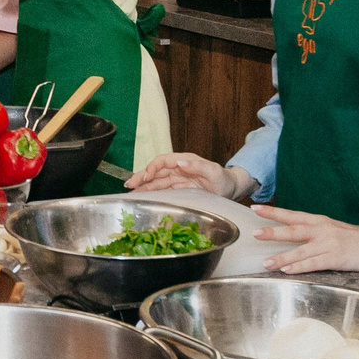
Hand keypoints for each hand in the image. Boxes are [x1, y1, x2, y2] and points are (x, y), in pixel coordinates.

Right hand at [126, 153, 251, 198]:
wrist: (230, 189)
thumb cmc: (223, 179)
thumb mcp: (213, 171)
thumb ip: (197, 165)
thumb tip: (179, 162)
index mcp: (184, 161)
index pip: (163, 161)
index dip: (152, 168)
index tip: (146, 177)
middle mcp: (178, 168)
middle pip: (155, 171)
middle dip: (141, 177)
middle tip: (128, 185)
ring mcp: (177, 179)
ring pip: (156, 181)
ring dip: (143, 186)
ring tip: (130, 192)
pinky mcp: (178, 189)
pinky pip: (162, 189)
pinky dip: (151, 193)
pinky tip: (143, 197)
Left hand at [252, 207, 358, 272]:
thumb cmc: (355, 239)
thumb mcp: (332, 229)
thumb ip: (313, 232)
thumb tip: (292, 236)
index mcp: (320, 221)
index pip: (292, 215)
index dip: (273, 212)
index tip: (255, 208)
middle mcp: (322, 230)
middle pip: (293, 230)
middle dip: (272, 232)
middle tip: (254, 233)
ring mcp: (329, 244)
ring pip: (300, 251)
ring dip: (282, 257)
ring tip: (266, 262)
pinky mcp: (337, 258)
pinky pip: (314, 263)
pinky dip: (300, 267)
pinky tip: (287, 270)